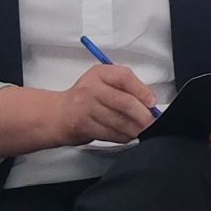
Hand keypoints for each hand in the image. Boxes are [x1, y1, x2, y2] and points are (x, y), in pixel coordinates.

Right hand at [33, 63, 161, 150]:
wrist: (57, 114)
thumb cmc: (86, 98)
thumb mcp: (101, 83)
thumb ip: (124, 88)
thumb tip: (149, 103)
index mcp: (99, 73)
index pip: (124, 77)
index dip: (141, 91)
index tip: (152, 103)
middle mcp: (91, 88)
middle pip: (123, 102)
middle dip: (142, 115)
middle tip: (152, 123)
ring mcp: (85, 107)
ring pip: (118, 121)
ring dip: (134, 129)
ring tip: (142, 132)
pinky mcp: (83, 125)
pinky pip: (109, 133)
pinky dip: (122, 137)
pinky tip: (127, 136)